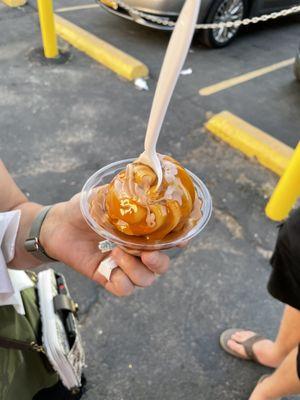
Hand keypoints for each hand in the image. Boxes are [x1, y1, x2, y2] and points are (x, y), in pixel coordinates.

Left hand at [39, 194, 169, 295]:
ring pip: (146, 280)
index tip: (180, 240)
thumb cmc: (82, 209)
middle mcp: (136, 251)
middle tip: (146, 253)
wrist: (57, 225)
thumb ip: (120, 194)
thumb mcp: (101, 197)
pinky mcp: (107, 277)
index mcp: (140, 232)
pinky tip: (109, 263)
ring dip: (135, 269)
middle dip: (159, 262)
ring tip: (116, 252)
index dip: (178, 242)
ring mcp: (122, 266)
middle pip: (162, 266)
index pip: (168, 241)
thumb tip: (138, 185)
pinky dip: (121, 280)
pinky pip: (124, 289)